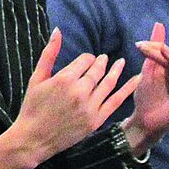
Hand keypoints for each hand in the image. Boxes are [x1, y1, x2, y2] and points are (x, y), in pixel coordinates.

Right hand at [0, 30, 132, 168]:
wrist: (33, 138)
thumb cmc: (32, 107)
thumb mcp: (36, 78)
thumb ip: (49, 53)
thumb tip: (58, 30)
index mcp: (65, 79)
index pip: (85, 60)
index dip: (87, 58)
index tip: (86, 60)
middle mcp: (80, 91)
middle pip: (97, 70)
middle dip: (101, 63)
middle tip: (103, 59)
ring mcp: (90, 107)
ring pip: (108, 83)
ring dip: (115, 70)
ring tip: (119, 62)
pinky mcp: (96, 120)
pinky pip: (116, 101)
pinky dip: (128, 88)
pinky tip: (137, 78)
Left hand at [122, 22, 168, 154]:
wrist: (143, 121)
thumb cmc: (146, 98)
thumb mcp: (147, 72)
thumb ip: (151, 53)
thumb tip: (158, 27)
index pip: (164, 53)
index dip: (154, 46)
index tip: (139, 44)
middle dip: (161, 51)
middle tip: (145, 46)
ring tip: (162, 50)